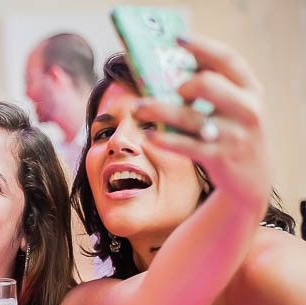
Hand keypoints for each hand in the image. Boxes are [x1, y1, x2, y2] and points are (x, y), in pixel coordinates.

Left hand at [133, 36, 271, 211]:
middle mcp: (246, 109)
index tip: (178, 40)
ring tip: (138, 110)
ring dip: (157, 110)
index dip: (202, 47)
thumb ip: (216, 86)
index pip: (227, 59)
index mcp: (250, 90)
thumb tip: (178, 65)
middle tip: (170, 90)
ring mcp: (233, 135)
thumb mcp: (236, 107)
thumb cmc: (234, 134)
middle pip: (207, 84)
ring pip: (189, 116)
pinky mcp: (219, 157)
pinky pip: (184, 145)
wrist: (252, 179)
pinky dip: (163, 139)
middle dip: (182, 84)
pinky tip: (146, 136)